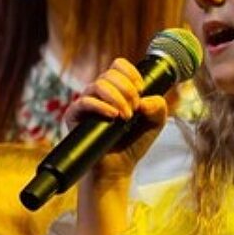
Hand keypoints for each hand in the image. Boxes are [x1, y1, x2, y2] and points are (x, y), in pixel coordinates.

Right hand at [67, 57, 169, 234]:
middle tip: (134, 110)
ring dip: (118, 98)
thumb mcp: (155, 123)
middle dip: (128, 89)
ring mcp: (86, 103)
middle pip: (110, 73)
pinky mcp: (74, 116)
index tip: (141, 89)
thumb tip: (143, 99)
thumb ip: (158, 106)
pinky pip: (84, 101)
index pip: (118, 65)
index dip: (131, 73)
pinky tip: (113, 116)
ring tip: (126, 117)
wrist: (117, 169)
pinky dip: (101, 106)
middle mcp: (99, 93)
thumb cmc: (133, 144)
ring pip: (99, 84)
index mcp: (116, 89)